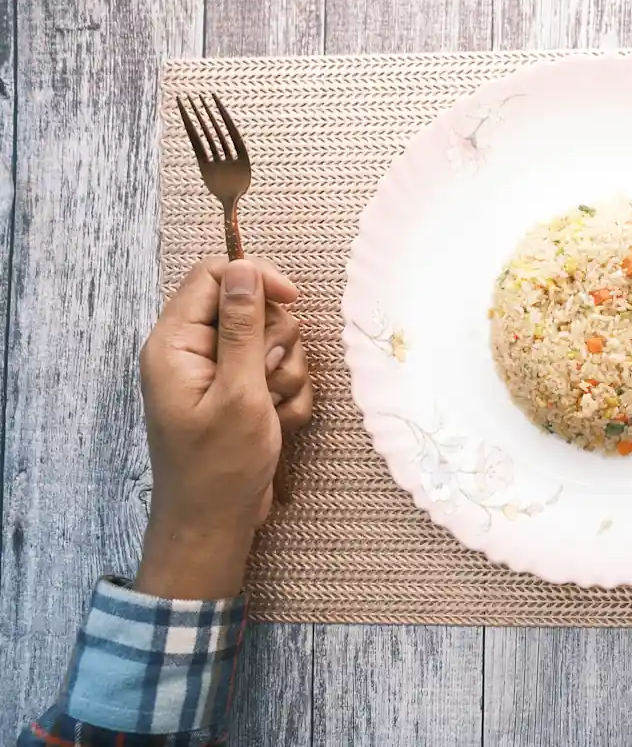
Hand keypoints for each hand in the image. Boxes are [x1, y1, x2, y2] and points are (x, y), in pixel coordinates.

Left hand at [135, 258, 313, 598]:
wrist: (215, 525)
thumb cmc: (220, 467)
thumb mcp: (239, 392)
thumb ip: (243, 327)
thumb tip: (243, 268)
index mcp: (176, 343)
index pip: (215, 276)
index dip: (257, 279)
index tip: (293, 299)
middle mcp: (194, 352)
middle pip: (253, 308)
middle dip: (276, 343)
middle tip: (268, 380)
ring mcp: (219, 375)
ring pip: (274, 343)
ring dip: (287, 375)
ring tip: (272, 411)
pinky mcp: (240, 395)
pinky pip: (280, 375)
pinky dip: (288, 398)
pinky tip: (277, 426)